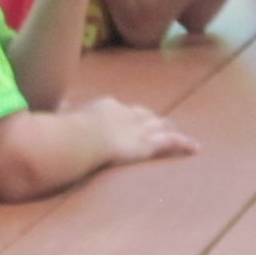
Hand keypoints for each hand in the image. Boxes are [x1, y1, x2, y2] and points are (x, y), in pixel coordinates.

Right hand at [75, 96, 199, 164]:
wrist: (80, 138)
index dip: (129, 115)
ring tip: (178, 133)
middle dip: (152, 120)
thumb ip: (65, 112)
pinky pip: (171, 142)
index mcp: (107, 107)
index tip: (131, 118)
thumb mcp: (65, 117)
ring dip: (169, 129)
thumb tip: (60, 106)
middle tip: (160, 123)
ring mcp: (140, 128)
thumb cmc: (67, 131)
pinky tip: (195, 148)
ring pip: (160, 126)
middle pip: (145, 115)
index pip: (122, 110)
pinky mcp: (149, 143)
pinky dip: (184, 144)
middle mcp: (127, 114)